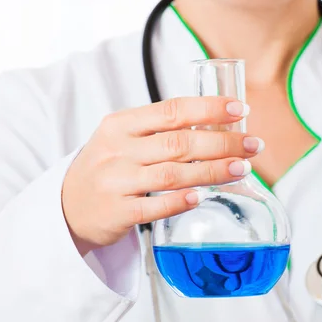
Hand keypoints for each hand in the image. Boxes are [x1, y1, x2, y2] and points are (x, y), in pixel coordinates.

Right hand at [63, 97, 261, 254]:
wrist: (67, 206)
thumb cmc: (109, 167)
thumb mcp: (123, 138)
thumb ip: (160, 131)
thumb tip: (218, 124)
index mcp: (121, 124)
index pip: (172, 110)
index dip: (209, 109)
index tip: (241, 109)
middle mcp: (117, 150)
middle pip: (179, 143)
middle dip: (223, 143)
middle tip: (254, 145)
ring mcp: (116, 182)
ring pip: (172, 174)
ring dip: (213, 171)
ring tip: (243, 168)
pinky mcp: (117, 212)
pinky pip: (154, 207)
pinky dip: (180, 202)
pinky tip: (202, 197)